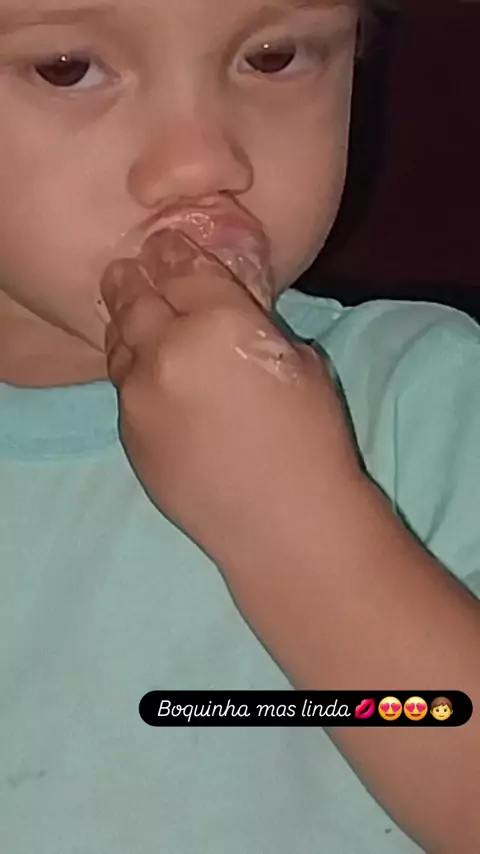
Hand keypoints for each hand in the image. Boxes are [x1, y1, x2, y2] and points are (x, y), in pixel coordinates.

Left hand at [100, 229, 360, 560]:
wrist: (284, 522)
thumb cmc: (312, 442)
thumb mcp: (300, 363)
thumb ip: (252, 328)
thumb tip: (226, 316)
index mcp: (221, 321)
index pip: (183, 266)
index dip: (174, 251)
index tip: (167, 244)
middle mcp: (168, 349)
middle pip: (136, 296)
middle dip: (135, 277)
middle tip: (132, 269)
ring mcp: (140, 395)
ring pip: (119, 342)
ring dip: (127, 324)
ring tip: (133, 316)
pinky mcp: (128, 434)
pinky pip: (124, 388)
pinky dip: (133, 373)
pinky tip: (148, 375)